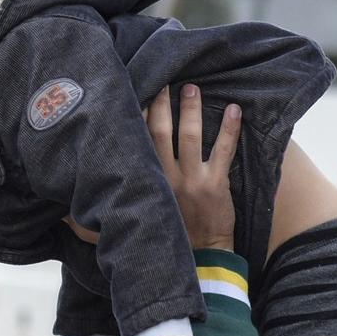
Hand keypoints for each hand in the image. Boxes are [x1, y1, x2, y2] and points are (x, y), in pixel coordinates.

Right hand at [147, 84, 240, 250]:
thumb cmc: (174, 229)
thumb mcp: (146, 208)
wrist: (201, 255)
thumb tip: (102, 180)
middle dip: (163, 104)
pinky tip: (234, 110)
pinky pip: (224, 151)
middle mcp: (168, 177)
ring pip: (191, 137)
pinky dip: (229, 129)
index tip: (140, 91)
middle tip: (166, 79)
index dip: (140, 115)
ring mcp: (192, 180)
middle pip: (161, 132)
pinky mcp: (215, 185)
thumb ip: (136, 186)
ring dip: (192, 110)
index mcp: (150, 180)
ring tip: (192, 88)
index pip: (140, 141)